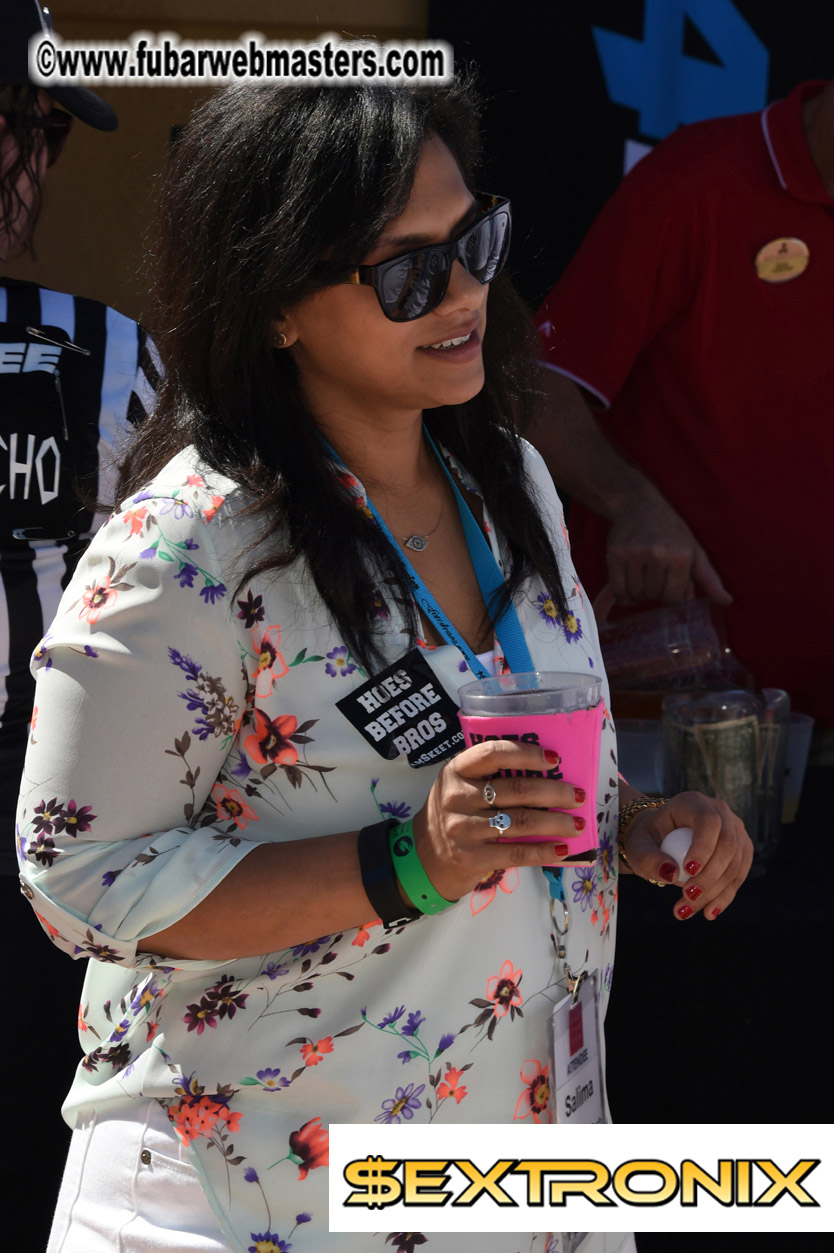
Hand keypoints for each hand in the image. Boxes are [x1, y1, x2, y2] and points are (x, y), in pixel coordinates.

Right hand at [412, 740, 586, 901]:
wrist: (423, 860)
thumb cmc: (452, 816)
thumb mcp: (459, 787)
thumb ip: (489, 777)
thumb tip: (546, 775)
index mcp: (456, 770)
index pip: (493, 753)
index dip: (526, 753)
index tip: (554, 759)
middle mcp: (457, 796)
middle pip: (516, 790)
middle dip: (554, 792)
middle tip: (577, 794)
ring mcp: (464, 828)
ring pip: (521, 821)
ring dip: (555, 822)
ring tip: (577, 823)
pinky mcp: (472, 857)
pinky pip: (516, 853)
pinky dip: (544, 851)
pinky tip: (562, 849)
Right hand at [606, 488, 732, 604]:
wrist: (639, 505)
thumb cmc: (671, 531)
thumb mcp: (694, 550)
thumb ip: (710, 579)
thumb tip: (727, 601)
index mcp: (681, 556)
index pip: (675, 598)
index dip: (672, 596)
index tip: (670, 585)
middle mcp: (658, 554)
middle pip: (654, 596)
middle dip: (655, 593)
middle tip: (656, 577)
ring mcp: (634, 554)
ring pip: (636, 594)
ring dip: (639, 593)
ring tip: (643, 577)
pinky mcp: (615, 554)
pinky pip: (618, 589)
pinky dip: (623, 595)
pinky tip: (629, 586)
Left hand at [622, 791, 752, 919]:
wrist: (661, 840)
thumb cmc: (648, 839)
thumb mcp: (639, 846)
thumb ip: (649, 858)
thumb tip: (672, 873)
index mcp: (693, 802)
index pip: (709, 821)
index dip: (704, 847)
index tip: (688, 872)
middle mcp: (721, 812)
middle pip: (727, 845)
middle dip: (709, 877)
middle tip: (686, 898)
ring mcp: (735, 831)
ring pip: (735, 864)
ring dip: (714, 892)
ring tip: (686, 910)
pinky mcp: (741, 851)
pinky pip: (738, 876)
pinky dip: (724, 897)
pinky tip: (708, 913)